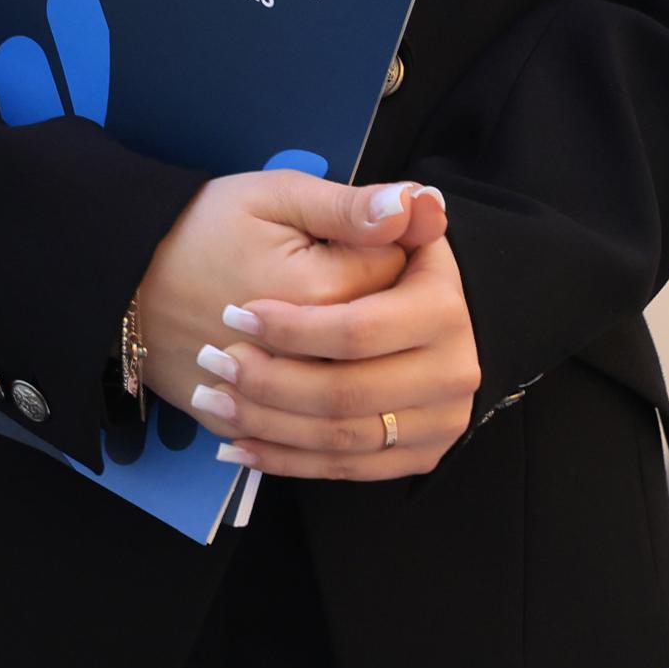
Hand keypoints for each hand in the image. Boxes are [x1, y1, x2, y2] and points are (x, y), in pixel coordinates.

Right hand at [129, 174, 440, 455]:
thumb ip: (350, 208)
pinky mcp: (241, 425)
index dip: (394, 255)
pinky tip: (334, 415)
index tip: (366, 242)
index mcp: (319, 290)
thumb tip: (425, 205)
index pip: (402, 281)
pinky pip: (305, 453)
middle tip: (351, 291)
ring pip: (356, 418)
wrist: (119, 278)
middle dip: (384, 324)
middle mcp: (301, 358)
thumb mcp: (275, 195)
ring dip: (372, 390)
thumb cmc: (198, 226)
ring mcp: (266, 402)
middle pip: (386, 357)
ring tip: (354, 353)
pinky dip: (331, 440)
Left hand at [189, 227, 479, 482]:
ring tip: (215, 399)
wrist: (358, 297)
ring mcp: (439, 417)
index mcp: (441, 304)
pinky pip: (349, 468)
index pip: (357, 331)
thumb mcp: (315, 206)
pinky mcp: (417, 453)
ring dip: (270, 424)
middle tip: (215, 363)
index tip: (236, 314)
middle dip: (272, 382)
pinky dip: (288, 461)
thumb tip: (412, 199)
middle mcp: (453, 366)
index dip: (292, 327)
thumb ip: (355, 208)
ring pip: (341, 436)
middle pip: (347, 392)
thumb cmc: (327, 244)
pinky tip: (238, 444)